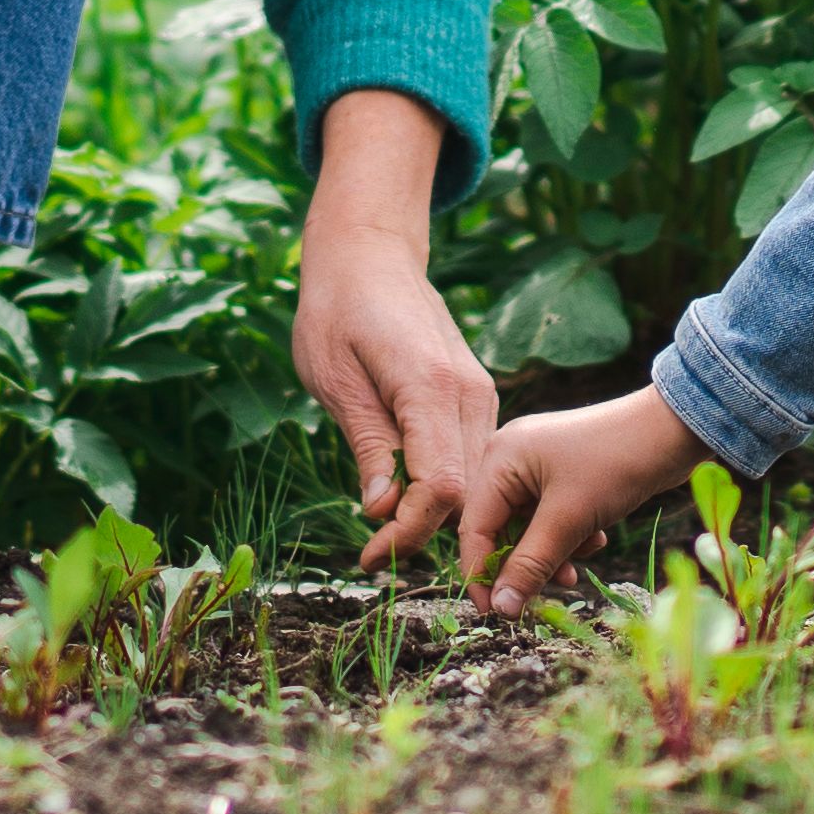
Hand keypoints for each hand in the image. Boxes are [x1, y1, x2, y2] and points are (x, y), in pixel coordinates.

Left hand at [295, 87, 494, 521]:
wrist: (371, 253)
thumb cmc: (337, 309)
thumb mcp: (334, 380)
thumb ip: (367, 444)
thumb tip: (383, 512)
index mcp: (431, 387)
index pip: (443, 486)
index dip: (411, 533)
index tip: (372, 556)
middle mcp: (470, 393)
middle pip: (469, 491)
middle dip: (425, 535)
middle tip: (374, 560)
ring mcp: (479, 394)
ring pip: (477, 479)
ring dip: (440, 518)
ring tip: (388, 544)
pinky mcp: (475, 396)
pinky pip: (473, 457)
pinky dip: (448, 490)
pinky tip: (412, 507)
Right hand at [370, 386, 704, 616]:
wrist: (673, 430)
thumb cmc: (616, 464)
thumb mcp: (569, 520)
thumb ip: (530, 564)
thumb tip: (501, 608)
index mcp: (499, 458)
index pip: (475, 526)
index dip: (482, 573)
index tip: (496, 614)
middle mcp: (511, 458)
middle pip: (500, 528)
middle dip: (526, 562)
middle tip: (544, 593)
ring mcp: (537, 464)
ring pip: (528, 527)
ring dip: (551, 553)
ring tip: (575, 570)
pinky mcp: (563, 473)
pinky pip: (550, 516)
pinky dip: (567, 536)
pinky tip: (594, 540)